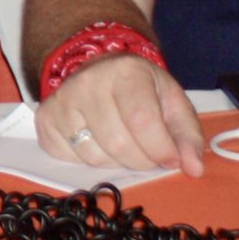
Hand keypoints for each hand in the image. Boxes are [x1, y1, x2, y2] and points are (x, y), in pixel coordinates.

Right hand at [35, 55, 204, 175]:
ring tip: (124, 147)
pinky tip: (98, 143)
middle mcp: (88, 82)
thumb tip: (193, 169)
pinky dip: (89, 162)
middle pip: (118, 144)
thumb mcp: (172, 103)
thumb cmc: (141, 90)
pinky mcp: (45, 119)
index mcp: (126, 72)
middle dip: (141, 161)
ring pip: (94, 157)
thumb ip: (188, 136)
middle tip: (148, 155)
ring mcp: (62, 101)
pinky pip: (69, 159)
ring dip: (116, 163)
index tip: (171, 159)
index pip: (142, 121)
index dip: (160, 149)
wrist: (100, 71)